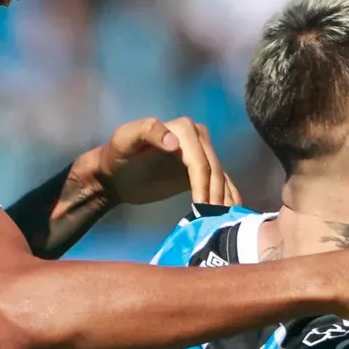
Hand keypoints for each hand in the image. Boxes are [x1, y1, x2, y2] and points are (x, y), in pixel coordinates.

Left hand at [75, 117, 240, 208]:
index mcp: (184, 128)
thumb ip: (147, 132)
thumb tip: (175, 142)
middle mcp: (198, 136)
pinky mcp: (201, 170)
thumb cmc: (118, 156)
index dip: (201, 183)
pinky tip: (232, 213)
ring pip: (221, 177)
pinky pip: (222, 181)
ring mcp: (202, 153)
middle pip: (213, 170)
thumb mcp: (124, 140)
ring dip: (224, 199)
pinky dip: (229, 197)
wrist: (116, 173)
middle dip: (214, 195)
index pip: (199, 160)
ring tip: (223, 220)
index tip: (199, 206)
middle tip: (211, 219)